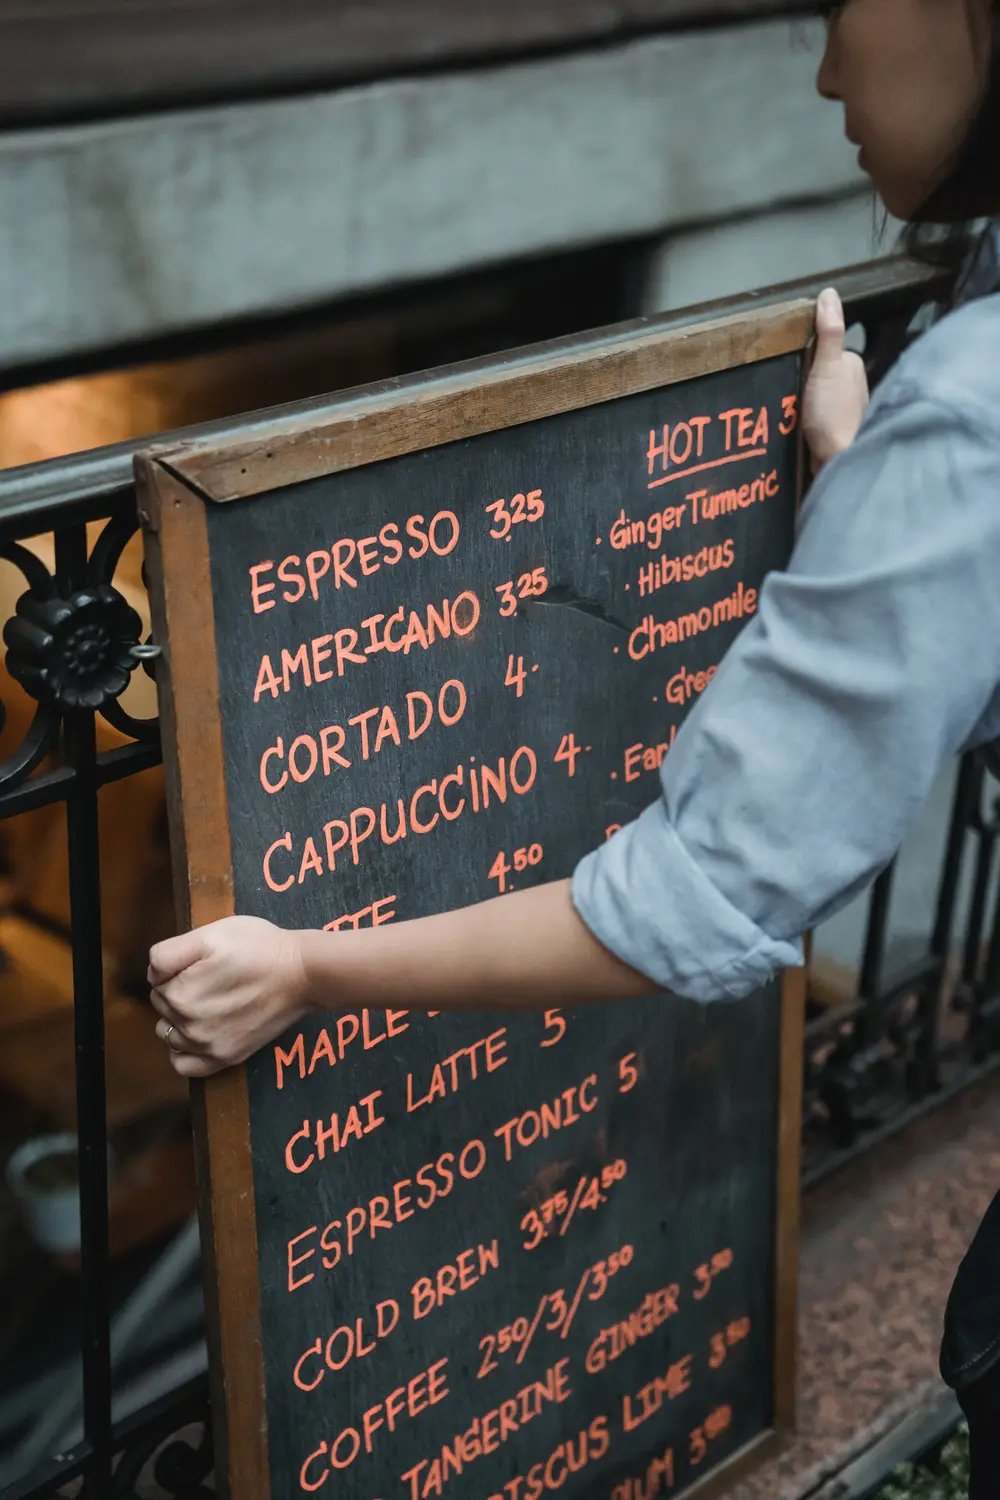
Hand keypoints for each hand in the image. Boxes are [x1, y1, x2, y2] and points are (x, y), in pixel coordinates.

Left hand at [148, 916, 310, 1077]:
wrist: (302, 974)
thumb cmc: (257, 947)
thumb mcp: (208, 934)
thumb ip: (167, 954)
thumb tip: (153, 975)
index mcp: (178, 993)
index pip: (156, 980)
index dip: (176, 966)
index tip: (202, 960)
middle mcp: (187, 1026)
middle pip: (162, 1006)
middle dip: (177, 990)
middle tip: (211, 976)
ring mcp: (206, 1047)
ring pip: (169, 1033)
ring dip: (179, 1019)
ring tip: (209, 1001)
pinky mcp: (225, 1058)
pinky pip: (185, 1065)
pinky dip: (184, 1051)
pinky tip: (198, 1034)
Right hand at [803, 287, 868, 472]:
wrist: (838, 460)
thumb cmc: (832, 413)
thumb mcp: (826, 367)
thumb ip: (829, 332)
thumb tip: (828, 293)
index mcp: (853, 365)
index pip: (821, 351)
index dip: (802, 358)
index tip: (787, 369)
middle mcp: (854, 385)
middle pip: (818, 375)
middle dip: (803, 383)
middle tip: (784, 392)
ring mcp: (848, 410)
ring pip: (818, 397)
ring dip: (803, 403)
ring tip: (786, 411)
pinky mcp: (837, 433)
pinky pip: (818, 419)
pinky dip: (807, 421)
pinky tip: (796, 427)